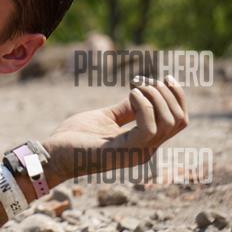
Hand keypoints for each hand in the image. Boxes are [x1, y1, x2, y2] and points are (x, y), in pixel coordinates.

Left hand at [42, 75, 188, 184]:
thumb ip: (126, 109)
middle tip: (143, 81)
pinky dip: (144, 106)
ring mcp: (136, 152)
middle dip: (168, 93)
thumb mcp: (106, 117)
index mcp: (144, 142)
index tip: (163, 77)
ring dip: (157, 97)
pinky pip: (149, 128)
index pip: (179, 121)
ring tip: (135, 87)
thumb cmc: (75, 138)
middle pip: (180, 120)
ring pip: (170, 123)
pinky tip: (130, 94)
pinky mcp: (122, 151)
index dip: (177, 96)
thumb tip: (141, 91)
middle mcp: (146, 150)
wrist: (52, 155)